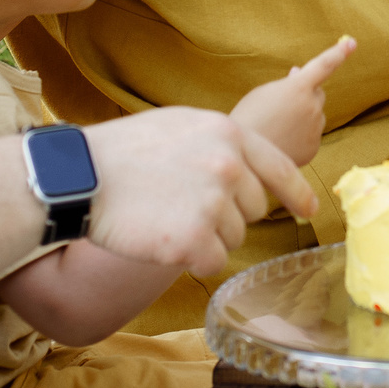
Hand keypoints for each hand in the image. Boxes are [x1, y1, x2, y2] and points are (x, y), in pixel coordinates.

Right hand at [80, 108, 317, 273]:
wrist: (79, 178)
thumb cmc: (123, 151)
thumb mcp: (181, 125)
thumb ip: (220, 143)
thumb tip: (245, 167)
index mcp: (228, 134)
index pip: (280, 168)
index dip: (296, 193)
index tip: (309, 209)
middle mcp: (228, 166)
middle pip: (254, 209)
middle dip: (228, 214)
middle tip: (183, 206)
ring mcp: (213, 203)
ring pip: (234, 237)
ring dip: (207, 236)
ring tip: (166, 216)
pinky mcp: (194, 240)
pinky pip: (214, 262)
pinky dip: (192, 258)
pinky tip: (163, 239)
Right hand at [231, 35, 351, 163]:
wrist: (243, 157)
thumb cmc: (247, 119)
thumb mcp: (262, 93)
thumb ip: (285, 83)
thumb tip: (298, 75)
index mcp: (299, 87)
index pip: (324, 65)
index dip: (339, 53)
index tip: (352, 43)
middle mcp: (312, 106)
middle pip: (317, 94)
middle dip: (306, 96)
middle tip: (282, 106)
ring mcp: (316, 128)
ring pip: (314, 117)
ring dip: (302, 118)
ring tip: (276, 128)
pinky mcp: (314, 147)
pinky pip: (311, 136)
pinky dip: (300, 137)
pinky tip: (281, 142)